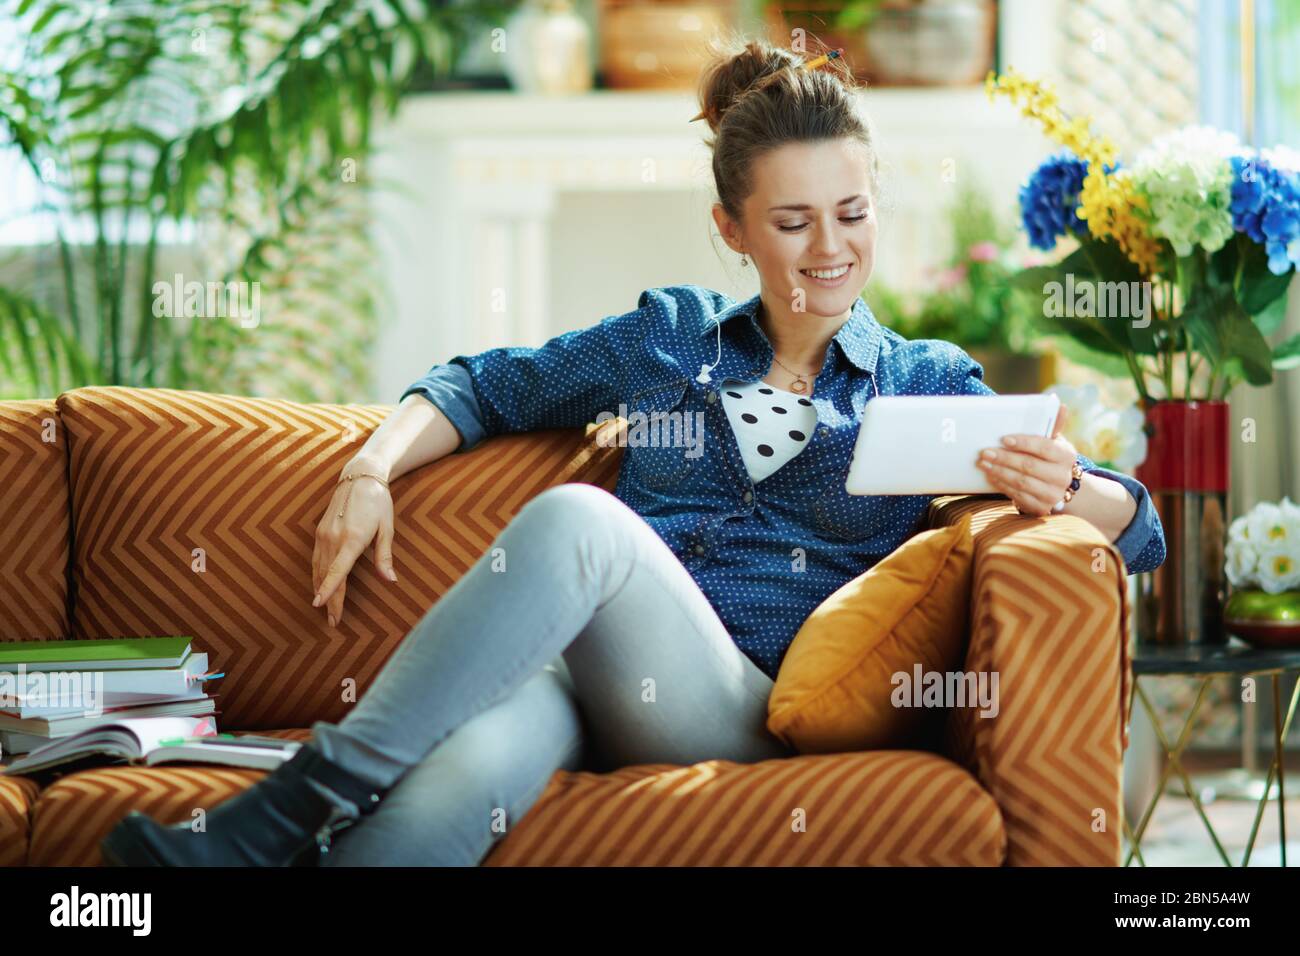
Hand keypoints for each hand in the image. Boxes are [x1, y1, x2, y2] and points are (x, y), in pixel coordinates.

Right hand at [312, 469, 397, 627]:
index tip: (320, 606)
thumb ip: (385, 555)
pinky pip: (316, 558)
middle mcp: (334, 537)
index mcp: (353, 538)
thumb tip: (390, 580)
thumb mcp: (387, 528)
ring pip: (318, 568)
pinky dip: (317, 575)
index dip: (329, 589)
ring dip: (321, 589)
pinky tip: (320, 586)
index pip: (338, 570)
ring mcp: (324, 534)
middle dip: (329, 599)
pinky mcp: (320, 531)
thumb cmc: (378, 502)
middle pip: (327, 575)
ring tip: (325, 610)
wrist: (359, 476)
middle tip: (333, 622)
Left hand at [976, 403, 1076, 516]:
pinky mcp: (1041, 508)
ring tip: (983, 463)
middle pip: (1029, 466)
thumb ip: (1052, 424)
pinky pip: (1017, 496)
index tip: (1004, 439)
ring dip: (999, 472)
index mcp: (1067, 456)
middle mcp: (1062, 477)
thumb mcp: (1054, 441)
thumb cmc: (1050, 457)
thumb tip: (1059, 403)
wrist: (1060, 487)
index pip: (1044, 448)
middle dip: (1004, 458)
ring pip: (1021, 482)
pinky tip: (991, 476)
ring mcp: (1052, 495)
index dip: (1024, 443)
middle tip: (985, 452)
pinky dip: (1001, 485)